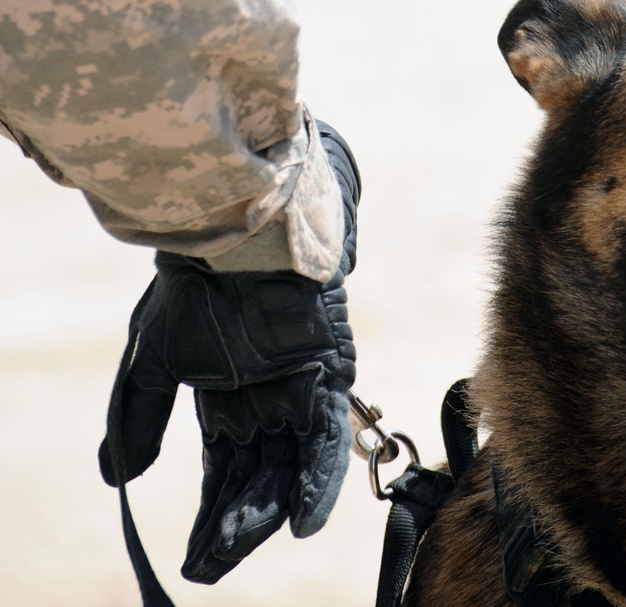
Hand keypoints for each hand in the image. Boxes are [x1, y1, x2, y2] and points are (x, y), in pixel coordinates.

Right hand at [99, 123, 359, 583]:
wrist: (235, 236)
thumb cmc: (193, 287)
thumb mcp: (152, 355)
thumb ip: (141, 414)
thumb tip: (119, 477)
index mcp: (227, 398)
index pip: (224, 472)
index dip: (213, 516)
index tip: (197, 561)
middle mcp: (266, 400)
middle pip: (257, 477)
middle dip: (237, 524)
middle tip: (214, 565)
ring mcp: (299, 388)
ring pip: (290, 465)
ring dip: (271, 509)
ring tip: (245, 544)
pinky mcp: (328, 373)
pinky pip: (328, 437)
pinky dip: (318, 480)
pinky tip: (303, 520)